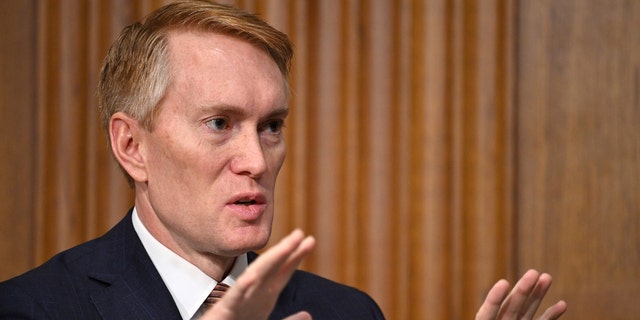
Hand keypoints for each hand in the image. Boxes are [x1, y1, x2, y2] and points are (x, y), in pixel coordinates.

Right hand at [201, 229, 315, 319]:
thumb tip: (307, 314)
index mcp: (265, 296)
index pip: (283, 272)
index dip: (296, 257)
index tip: (310, 241)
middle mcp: (254, 294)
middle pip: (272, 268)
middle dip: (286, 250)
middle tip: (300, 233)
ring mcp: (240, 300)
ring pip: (256, 276)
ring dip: (270, 260)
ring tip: (285, 246)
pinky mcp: (225, 310)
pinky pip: (235, 298)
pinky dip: (243, 287)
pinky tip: (252, 277)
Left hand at [475, 269, 566, 319]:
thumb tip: (488, 313)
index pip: (488, 311)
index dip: (495, 297)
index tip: (504, 282)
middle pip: (512, 306)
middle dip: (523, 290)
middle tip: (533, 273)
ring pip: (527, 309)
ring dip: (538, 294)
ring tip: (547, 277)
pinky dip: (551, 315)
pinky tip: (562, 304)